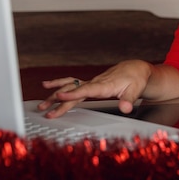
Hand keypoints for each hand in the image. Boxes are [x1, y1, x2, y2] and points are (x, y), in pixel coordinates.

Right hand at [37, 59, 152, 117]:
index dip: (72, 94)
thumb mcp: (135, 90)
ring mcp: (92, 82)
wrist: (135, 69)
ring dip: (55, 94)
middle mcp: (95, 82)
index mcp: (104, 85)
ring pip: (70, 87)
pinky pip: (73, 84)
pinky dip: (60, 85)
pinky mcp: (91, 84)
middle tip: (46, 110)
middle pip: (74, 92)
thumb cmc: (135, 79)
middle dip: (59, 101)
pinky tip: (49, 87)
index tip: (59, 96)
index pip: (86, 90)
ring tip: (42, 102)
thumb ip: (129, 100)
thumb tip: (125, 109)